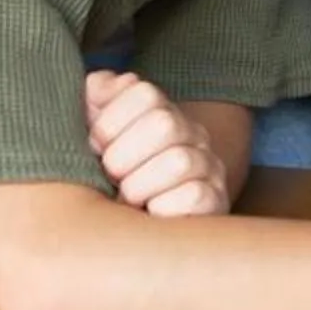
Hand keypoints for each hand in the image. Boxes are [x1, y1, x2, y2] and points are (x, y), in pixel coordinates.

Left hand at [83, 70, 230, 217]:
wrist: (138, 222)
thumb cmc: (113, 177)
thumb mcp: (95, 134)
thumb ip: (95, 98)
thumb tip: (103, 87)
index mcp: (162, 111)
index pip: (144, 94)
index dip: (110, 122)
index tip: (96, 145)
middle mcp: (193, 134)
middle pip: (164, 123)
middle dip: (123, 156)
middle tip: (111, 175)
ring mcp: (209, 167)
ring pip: (179, 161)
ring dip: (140, 185)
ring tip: (128, 197)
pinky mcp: (216, 201)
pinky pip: (194, 195)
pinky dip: (163, 207)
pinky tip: (150, 212)